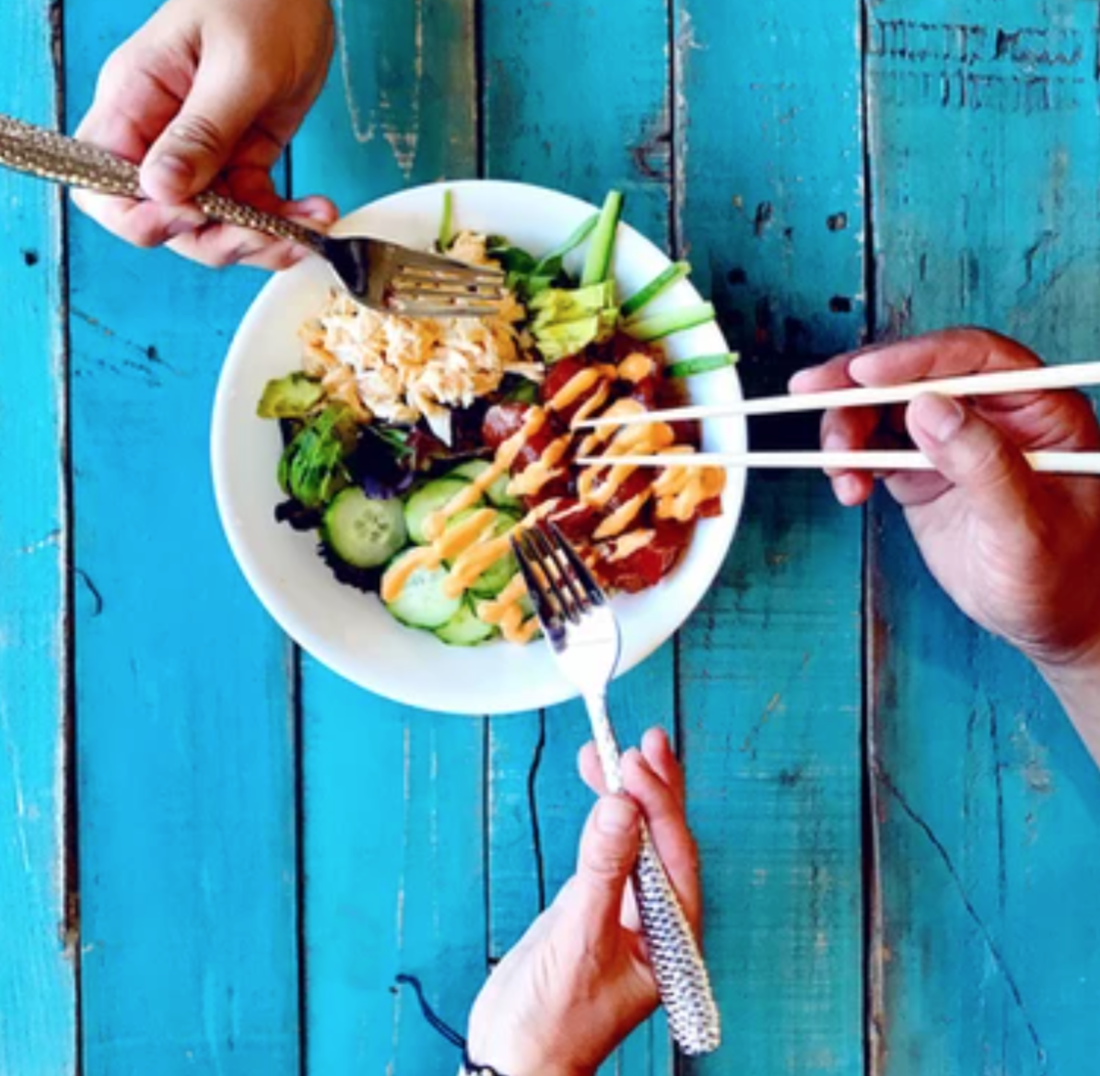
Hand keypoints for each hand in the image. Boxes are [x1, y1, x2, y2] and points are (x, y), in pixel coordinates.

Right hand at [73, 0, 336, 268]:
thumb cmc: (261, 0)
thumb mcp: (237, 68)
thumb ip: (201, 132)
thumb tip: (160, 189)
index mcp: (135, 102)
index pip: (104, 184)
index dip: (142, 217)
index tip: (195, 215)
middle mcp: (161, 135)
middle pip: (166, 219)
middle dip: (218, 239)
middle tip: (269, 235)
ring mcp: (203, 152)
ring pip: (215, 226)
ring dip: (262, 240)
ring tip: (307, 230)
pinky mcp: (243, 160)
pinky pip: (255, 210)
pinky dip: (286, 222)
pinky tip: (317, 215)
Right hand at [466, 729, 699, 1075]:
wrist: (516, 1058)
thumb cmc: (556, 1021)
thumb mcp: (581, 938)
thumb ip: (602, 870)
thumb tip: (621, 807)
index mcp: (673, 935)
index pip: (675, 853)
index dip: (658, 802)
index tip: (634, 763)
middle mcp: (657, 920)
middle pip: (664, 840)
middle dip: (655, 789)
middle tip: (645, 742)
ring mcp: (626, 912)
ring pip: (637, 841)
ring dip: (627, 796)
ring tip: (617, 753)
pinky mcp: (594, 907)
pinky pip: (608, 852)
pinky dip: (602, 820)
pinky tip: (598, 795)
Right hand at [791, 329, 1099, 743]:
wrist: (1049, 622)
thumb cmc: (1060, 578)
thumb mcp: (1027, 526)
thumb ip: (982, 463)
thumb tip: (929, 407)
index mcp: (1038, 408)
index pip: (973, 359)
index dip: (914, 357)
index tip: (863, 373)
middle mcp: (992, 414)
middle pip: (914, 376)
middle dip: (857, 385)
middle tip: (808, 392)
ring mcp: (952, 442)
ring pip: (884, 409)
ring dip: (847, 430)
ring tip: (838, 473)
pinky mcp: (922, 472)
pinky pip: (873, 449)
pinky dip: (849, 462)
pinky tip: (848, 488)